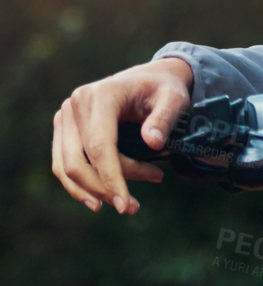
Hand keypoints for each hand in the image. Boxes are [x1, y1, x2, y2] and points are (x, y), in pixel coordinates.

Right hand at [51, 57, 193, 214]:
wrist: (151, 78)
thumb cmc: (165, 89)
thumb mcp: (175, 99)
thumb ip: (165, 118)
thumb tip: (153, 143)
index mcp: (102, 94)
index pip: (99, 145)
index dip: (111, 177)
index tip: (125, 205)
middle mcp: (76, 104)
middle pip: (80, 160)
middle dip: (104, 188)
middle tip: (132, 207)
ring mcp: (65, 116)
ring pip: (68, 166)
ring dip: (92, 191)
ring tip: (126, 205)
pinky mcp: (64, 129)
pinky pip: (64, 164)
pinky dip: (81, 184)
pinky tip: (101, 197)